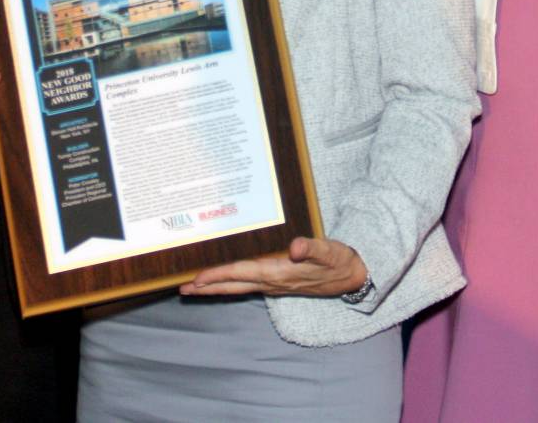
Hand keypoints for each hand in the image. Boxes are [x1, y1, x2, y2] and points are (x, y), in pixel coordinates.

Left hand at [180, 237, 367, 298]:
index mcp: (279, 273)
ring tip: (194, 289)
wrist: (354, 276)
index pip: (241, 273)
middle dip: (208, 288)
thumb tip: (294, 247)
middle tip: (183, 290)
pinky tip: (225, 282)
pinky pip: (248, 286)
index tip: (195, 279)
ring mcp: (275, 286)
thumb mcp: (328, 250)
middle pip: (233, 286)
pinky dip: (232, 284)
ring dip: (216, 288)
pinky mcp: (279, 283)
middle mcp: (273, 283)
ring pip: (239, 288)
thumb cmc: (339, 260)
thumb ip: (311, 247)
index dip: (217, 276)